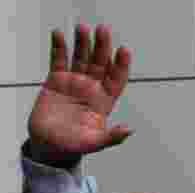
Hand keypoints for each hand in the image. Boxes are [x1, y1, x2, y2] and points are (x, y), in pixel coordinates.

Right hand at [27, 24, 132, 167]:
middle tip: (103, 30)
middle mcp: (91, 89)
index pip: (116, 79)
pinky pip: (58, 60)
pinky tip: (60, 36)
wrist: (49, 146)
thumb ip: (112, 137)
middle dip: (102, 47)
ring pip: (81, 58)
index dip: (121, 65)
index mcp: (104, 102)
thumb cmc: (74, 145)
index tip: (124, 51)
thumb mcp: (94, 143)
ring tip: (83, 28)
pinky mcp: (56, 81)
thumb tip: (129, 130)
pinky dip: (59, 48)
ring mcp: (74, 83)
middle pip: (100, 63)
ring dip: (82, 43)